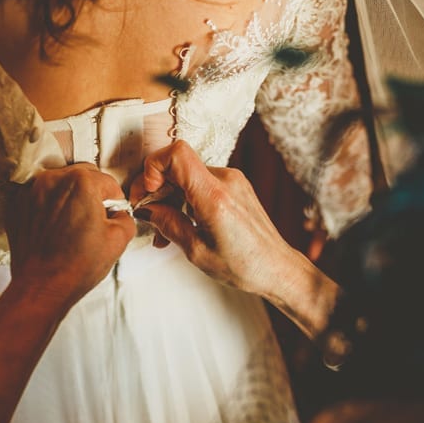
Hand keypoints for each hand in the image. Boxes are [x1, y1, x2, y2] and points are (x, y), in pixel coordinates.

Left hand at [6, 163, 135, 309]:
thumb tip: (118, 215)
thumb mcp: (118, 241)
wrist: (42, 287)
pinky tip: (55, 228)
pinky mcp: (17, 205)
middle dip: (92, 194)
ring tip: (72, 225)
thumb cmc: (78, 265)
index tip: (112, 215)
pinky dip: (49, 206)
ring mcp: (31, 191)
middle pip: (82, 176)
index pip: (108, 183)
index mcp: (81, 182)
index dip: (114, 201)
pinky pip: (41, 197)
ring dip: (70, 198)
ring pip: (60, 184)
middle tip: (94, 219)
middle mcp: (53, 179)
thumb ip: (125, 218)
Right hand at [129, 141, 289, 296]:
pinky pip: (201, 183)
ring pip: (187, 175)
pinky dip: (185, 199)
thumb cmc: (244, 265)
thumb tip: (146, 209)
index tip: (147, 193)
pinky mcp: (235, 185)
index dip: (153, 168)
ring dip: (170, 197)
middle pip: (178, 165)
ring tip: (163, 229)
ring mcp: (233, 180)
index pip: (177, 155)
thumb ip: (168, 224)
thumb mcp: (196, 251)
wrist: (277, 267)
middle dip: (156, 188)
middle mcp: (226, 180)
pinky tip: (181, 222)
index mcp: (215, 196)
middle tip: (147, 214)